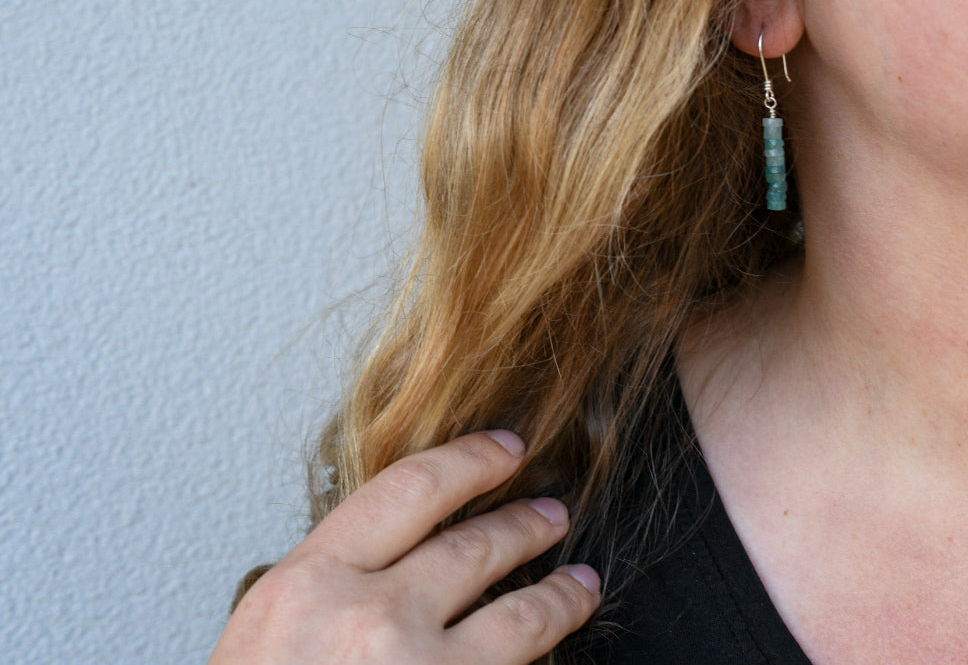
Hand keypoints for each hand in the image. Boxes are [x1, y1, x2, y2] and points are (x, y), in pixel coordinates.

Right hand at [209, 431, 600, 664]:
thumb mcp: (264, 643)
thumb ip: (325, 594)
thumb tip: (392, 563)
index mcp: (308, 584)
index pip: (409, 489)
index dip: (469, 461)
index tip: (503, 449)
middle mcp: (370, 617)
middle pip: (475, 545)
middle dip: (524, 525)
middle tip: (551, 513)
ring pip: (521, 613)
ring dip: (560, 593)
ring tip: (580, 582)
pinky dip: (543, 661)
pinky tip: (562, 652)